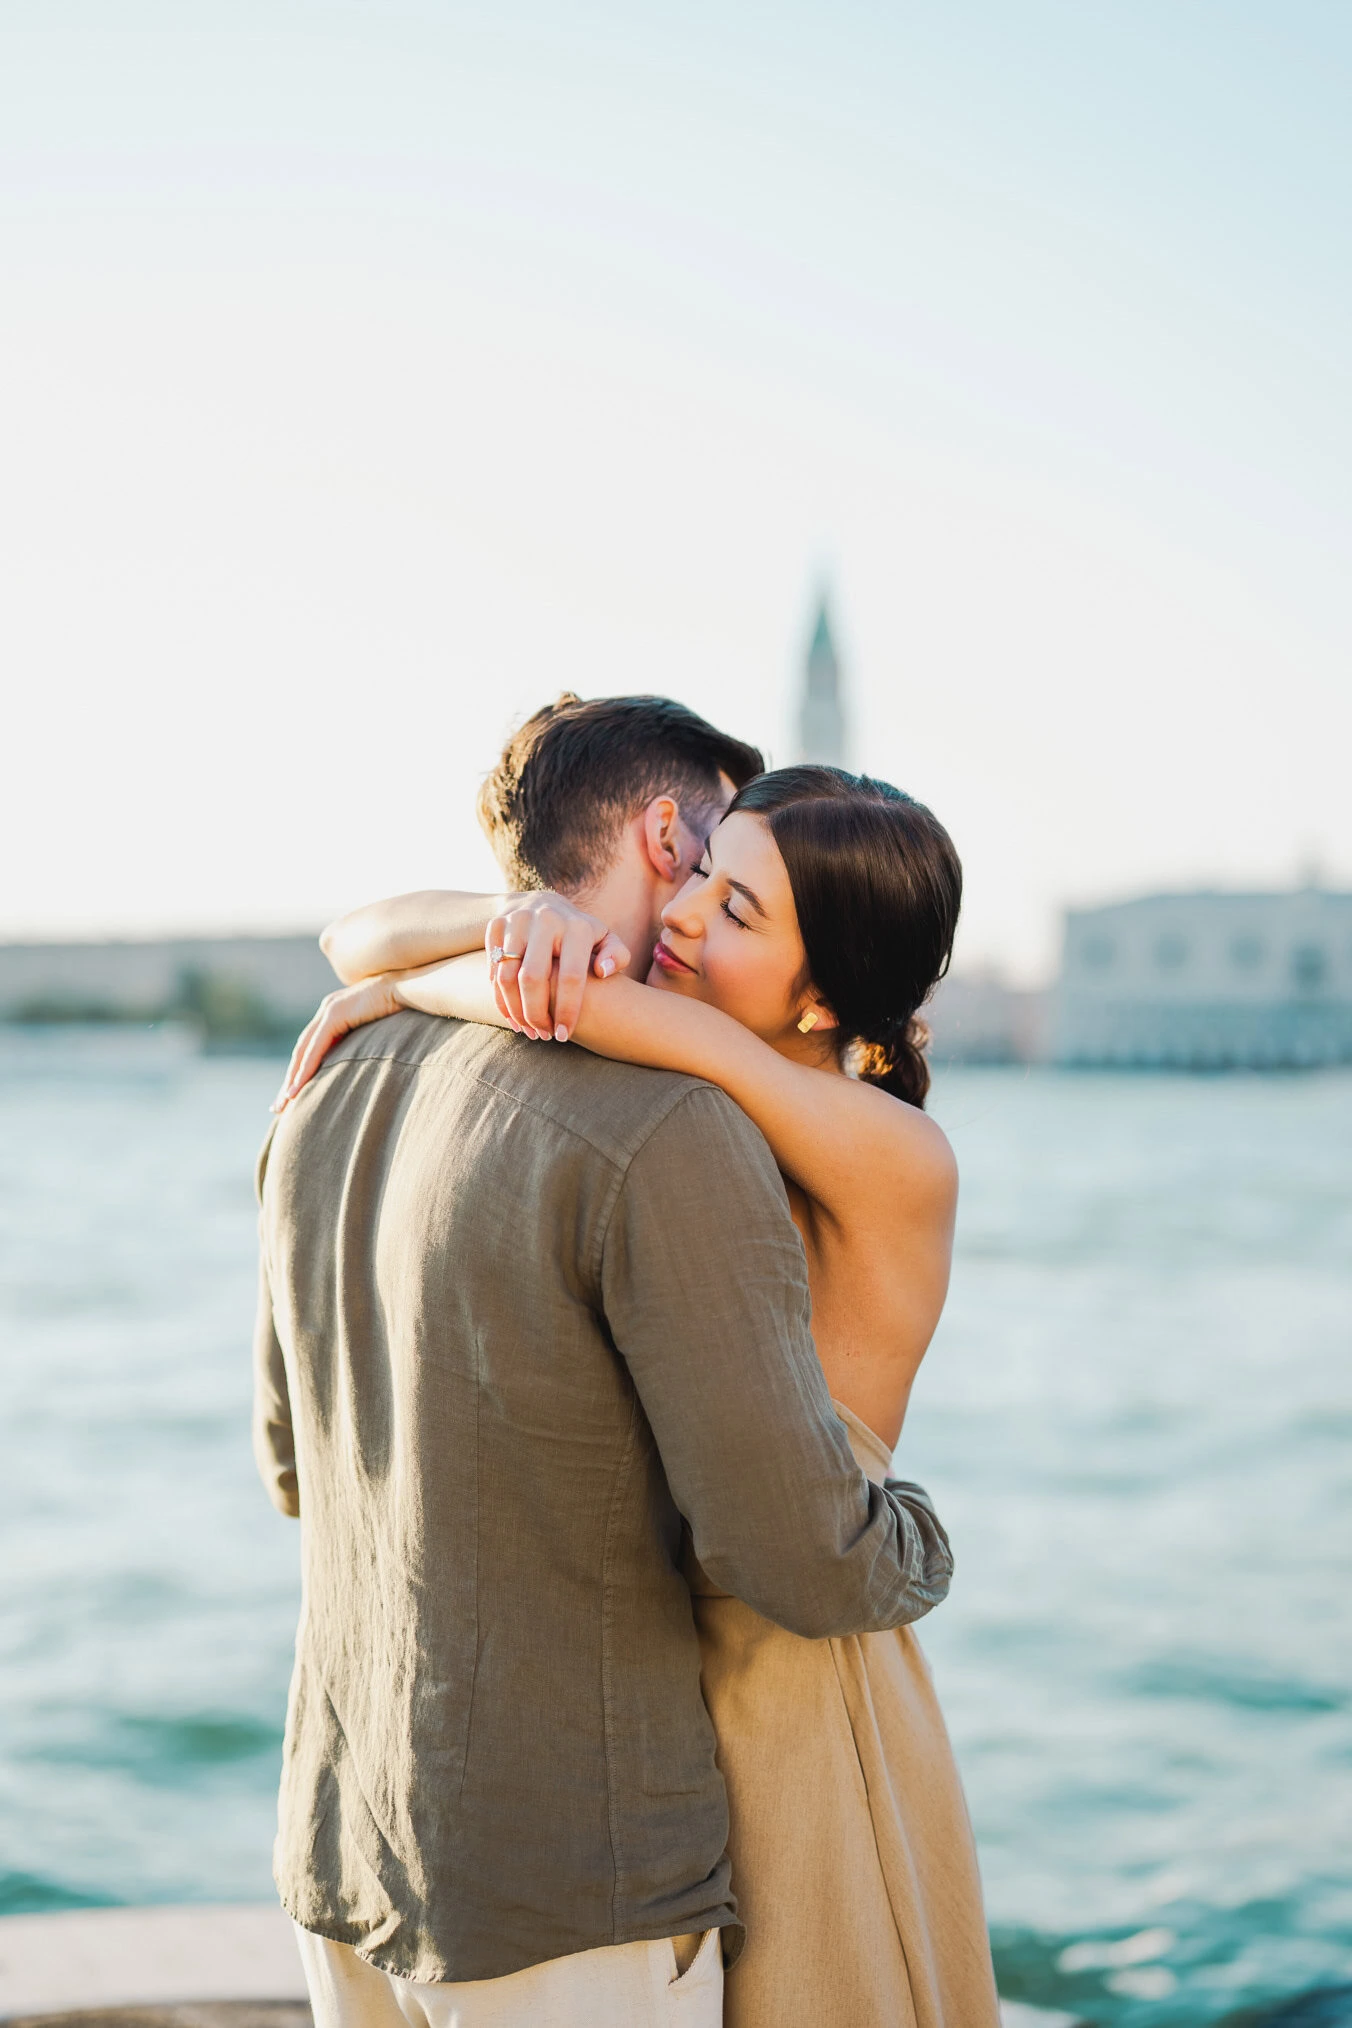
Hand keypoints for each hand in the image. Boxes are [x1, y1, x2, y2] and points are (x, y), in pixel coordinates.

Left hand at [271, 973, 404, 1111]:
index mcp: (335, 1013)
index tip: (295, 1094)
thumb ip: (366, 1041)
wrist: (411, 989)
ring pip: (304, 1050)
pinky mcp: (335, 1014)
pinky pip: (316, 1047)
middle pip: (302, 1050)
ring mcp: (329, 1010)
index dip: (302, 1069)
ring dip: (293, 1077)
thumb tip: (367, 1063)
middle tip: (280, 1106)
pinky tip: (299, 1086)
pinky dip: (306, 1068)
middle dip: (290, 1078)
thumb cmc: (403, 1011)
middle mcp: (327, 1010)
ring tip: (286, 1101)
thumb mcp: (378, 1030)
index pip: (312, 1046)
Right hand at [486, 893, 628, 1041]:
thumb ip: (617, 955)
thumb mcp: (604, 939)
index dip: (566, 1010)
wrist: (541, 903)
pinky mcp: (497, 925)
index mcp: (577, 927)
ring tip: (528, 1030)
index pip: (570, 976)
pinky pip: (492, 970)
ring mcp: (518, 920)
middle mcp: (546, 919)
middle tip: (543, 1035)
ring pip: (507, 977)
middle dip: (536, 1014)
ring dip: (515, 1011)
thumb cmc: (579, 934)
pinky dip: (499, 998)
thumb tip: (603, 971)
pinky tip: (512, 1017)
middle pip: (533, 978)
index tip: (563, 1035)